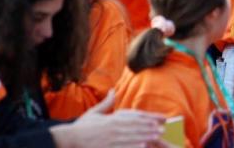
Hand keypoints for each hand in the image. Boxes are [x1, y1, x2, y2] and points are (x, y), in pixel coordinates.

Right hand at [51, 90, 165, 147]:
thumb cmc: (82, 127)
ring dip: (146, 136)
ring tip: (157, 136)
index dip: (149, 117)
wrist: (69, 139)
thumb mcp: (94, 112)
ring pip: (133, 137)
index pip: (135, 116)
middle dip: (151, 127)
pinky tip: (143, 146)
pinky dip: (133, 146)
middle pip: (136, 126)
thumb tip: (114, 90)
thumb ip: (107, 102)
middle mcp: (114, 127)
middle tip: (164, 128)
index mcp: (113, 118)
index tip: (160, 118)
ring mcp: (111, 139)